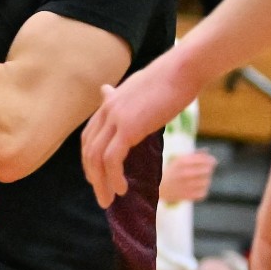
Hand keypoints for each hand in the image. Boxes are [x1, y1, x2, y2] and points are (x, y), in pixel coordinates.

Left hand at [81, 50, 202, 207]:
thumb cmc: (169, 78)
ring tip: (109, 199)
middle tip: (101, 195)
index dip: (90, 159)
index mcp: (109, 103)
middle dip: (92, 175)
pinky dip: (113, 176)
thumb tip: (112, 92)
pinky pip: (112, 158)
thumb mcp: (140, 88)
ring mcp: (115, 118)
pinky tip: (122, 188)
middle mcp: (106, 110)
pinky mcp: (128, 127)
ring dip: (101, 182)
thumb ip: (125, 98)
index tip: (96, 176)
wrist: (182, 70)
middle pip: (88, 149)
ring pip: (96, 157)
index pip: (89, 136)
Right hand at [159, 149, 216, 202]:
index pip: (205, 160)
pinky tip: (196, 188)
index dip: (211, 160)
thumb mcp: (179, 160)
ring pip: (206, 182)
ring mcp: (186, 185)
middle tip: (207, 170)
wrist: (157, 187)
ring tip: (200, 179)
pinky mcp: (187, 196)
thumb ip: (193, 155)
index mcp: (182, 162)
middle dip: (209, 169)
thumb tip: (207, 151)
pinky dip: (202, 190)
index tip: (212, 161)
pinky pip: (202, 192)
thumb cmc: (171, 172)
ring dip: (205, 180)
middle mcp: (185, 173)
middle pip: (207, 170)